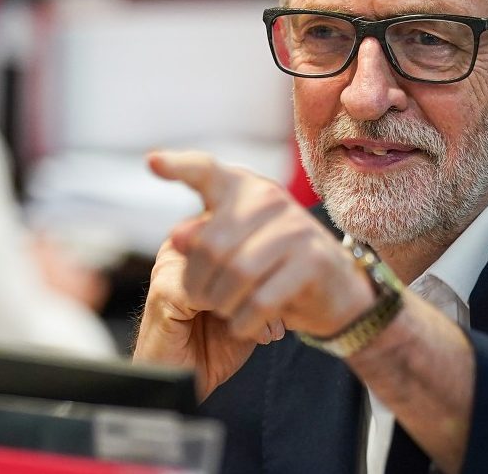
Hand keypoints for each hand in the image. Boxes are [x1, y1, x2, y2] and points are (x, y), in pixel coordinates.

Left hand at [131, 150, 374, 397]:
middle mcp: (269, 199)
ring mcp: (295, 226)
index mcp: (242, 188)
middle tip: (202, 300)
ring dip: (222, 302)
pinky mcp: (314, 260)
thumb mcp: (232, 251)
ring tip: (223, 312)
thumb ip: (202, 241)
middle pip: (211, 244)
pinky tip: (243, 325)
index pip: (205, 171)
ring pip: (237, 272)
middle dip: (198, 282)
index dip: (179, 167)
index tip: (152, 162)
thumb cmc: (273, 267)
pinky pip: (263, 297)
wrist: (334, 292)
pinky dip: (245, 319)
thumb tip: (178, 236)